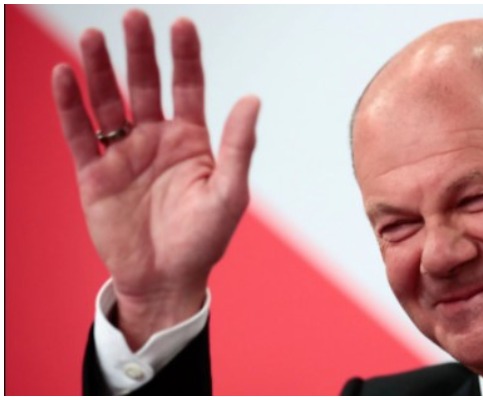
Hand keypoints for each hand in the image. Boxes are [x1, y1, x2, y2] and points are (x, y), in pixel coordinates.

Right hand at [51, 10, 259, 349]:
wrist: (166, 279)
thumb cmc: (203, 240)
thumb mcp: (229, 192)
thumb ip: (238, 145)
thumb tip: (252, 98)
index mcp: (191, 140)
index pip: (188, 86)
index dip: (185, 56)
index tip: (182, 25)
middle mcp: (156, 139)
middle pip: (146, 85)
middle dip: (140, 52)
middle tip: (134, 18)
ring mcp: (124, 154)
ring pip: (109, 102)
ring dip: (100, 70)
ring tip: (94, 36)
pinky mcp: (96, 174)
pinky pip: (80, 134)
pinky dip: (70, 106)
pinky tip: (64, 75)